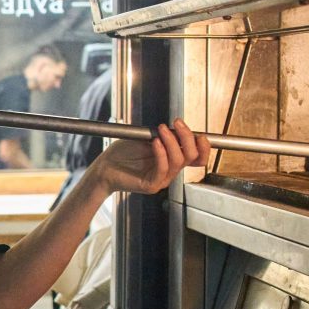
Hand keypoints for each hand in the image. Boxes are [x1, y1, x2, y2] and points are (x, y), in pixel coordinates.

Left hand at [89, 118, 210, 194]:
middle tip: (177, 123)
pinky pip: (162, 168)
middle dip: (187, 137)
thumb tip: (180, 127)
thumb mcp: (147, 139)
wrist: (104, 167)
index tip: (199, 134)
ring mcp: (161, 180)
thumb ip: (165, 135)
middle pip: (192, 157)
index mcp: (172, 161)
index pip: (197, 158)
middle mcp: (170, 172)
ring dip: (172, 141)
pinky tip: (155, 142)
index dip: (203, 147)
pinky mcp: (151, 185)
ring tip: (161, 130)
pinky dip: (161, 153)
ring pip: (178, 161)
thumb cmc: (123, 153)